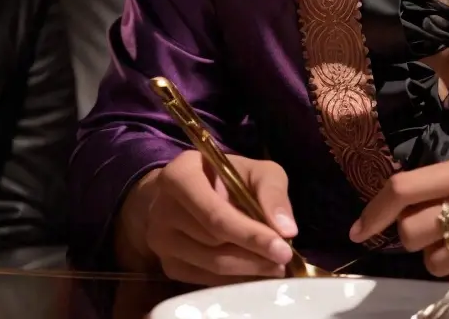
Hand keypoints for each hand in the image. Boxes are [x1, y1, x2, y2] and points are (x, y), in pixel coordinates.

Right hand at [120, 150, 297, 282]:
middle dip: (253, 252)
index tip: (284, 247)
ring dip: (247, 268)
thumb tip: (287, 229)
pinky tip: (254, 271)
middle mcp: (162, 209)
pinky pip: (204, 279)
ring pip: (210, 264)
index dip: (250, 233)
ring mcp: (161, 241)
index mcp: (180, 176)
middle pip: (213, 241)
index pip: (216, 214)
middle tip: (284, 258)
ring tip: (275, 265)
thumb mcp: (253, 169)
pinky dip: (233, 279)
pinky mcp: (167, 265)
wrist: (186, 190)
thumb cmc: (224, 176)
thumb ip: (271, 191)